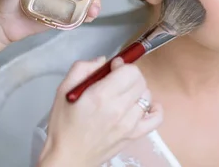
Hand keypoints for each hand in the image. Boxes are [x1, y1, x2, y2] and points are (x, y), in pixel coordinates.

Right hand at [38, 57, 162, 166]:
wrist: (67, 157)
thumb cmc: (64, 126)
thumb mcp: (63, 90)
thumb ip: (82, 68)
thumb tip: (102, 61)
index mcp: (100, 96)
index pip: (129, 71)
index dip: (122, 65)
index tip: (113, 68)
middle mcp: (118, 109)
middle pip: (140, 81)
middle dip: (129, 75)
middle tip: (117, 80)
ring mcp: (128, 124)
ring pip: (146, 96)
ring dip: (137, 91)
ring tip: (124, 95)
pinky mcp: (134, 135)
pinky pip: (156, 118)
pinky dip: (154, 109)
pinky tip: (143, 106)